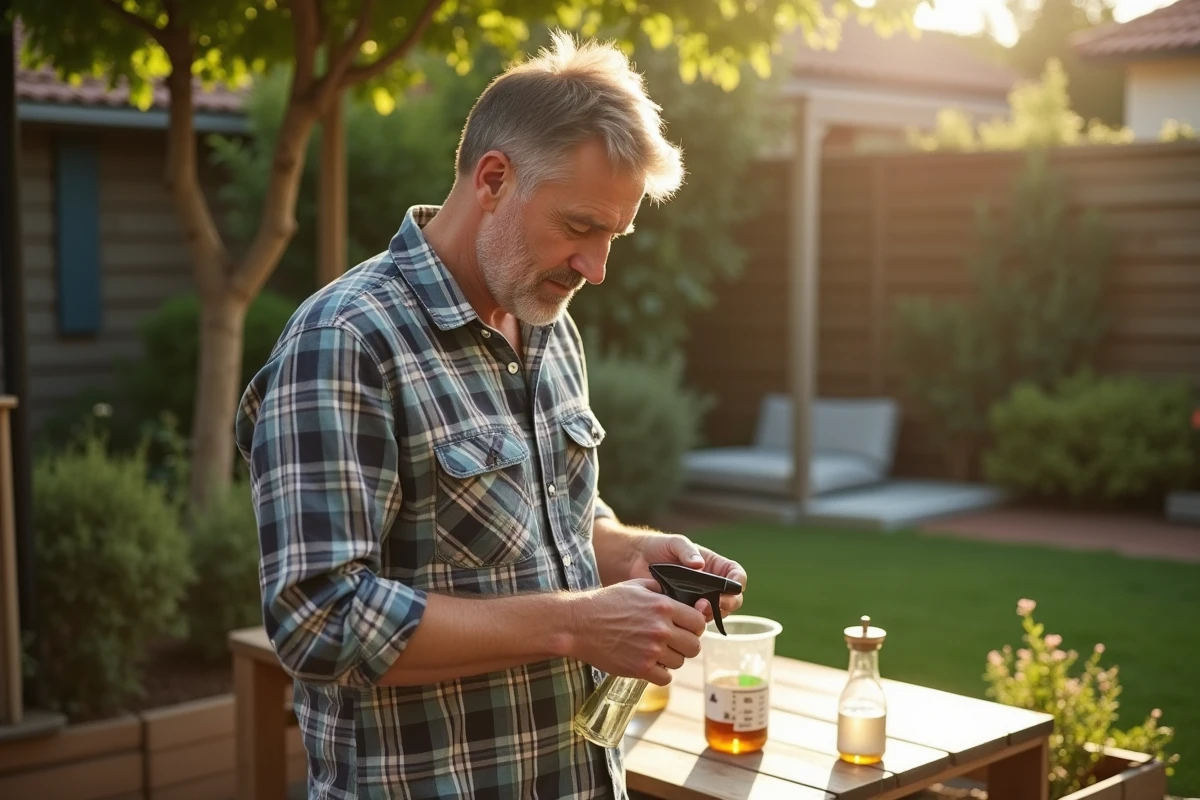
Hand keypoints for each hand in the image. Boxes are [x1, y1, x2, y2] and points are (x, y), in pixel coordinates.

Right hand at [568, 579, 706, 684]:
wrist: (579, 624)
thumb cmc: (607, 602)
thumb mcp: (636, 586)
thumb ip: (662, 589)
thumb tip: (684, 597)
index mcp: (663, 606)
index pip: (698, 622)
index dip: (694, 625)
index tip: (686, 627)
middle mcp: (660, 629)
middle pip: (694, 645)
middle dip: (686, 643)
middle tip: (673, 641)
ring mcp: (651, 651)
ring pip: (680, 662)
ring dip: (672, 658)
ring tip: (657, 651)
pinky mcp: (640, 668)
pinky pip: (665, 678)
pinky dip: (660, 673)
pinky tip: (649, 663)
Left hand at [629, 533, 747, 623]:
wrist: (636, 562)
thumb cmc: (659, 547)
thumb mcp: (675, 543)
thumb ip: (687, 550)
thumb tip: (700, 564)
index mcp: (715, 566)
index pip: (737, 576)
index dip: (738, 583)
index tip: (731, 588)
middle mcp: (712, 584)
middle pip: (733, 599)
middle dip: (727, 603)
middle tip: (713, 604)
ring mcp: (700, 599)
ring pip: (718, 612)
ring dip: (712, 613)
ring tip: (697, 609)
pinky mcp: (686, 610)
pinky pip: (698, 620)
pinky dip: (696, 621)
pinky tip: (687, 616)